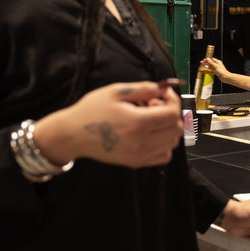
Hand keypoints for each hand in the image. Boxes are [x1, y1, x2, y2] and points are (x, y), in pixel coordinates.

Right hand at [34, 81, 182, 168]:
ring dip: (167, 128)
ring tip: (148, 119)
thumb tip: (164, 88)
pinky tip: (149, 133)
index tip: (164, 94)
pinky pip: (163, 156)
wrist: (73, 134)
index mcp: (138, 122)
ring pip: (172, 142)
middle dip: (170, 113)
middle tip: (152, 105)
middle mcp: (142, 142)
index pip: (172, 113)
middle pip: (176, 128)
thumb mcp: (116, 91)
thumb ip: (144, 88)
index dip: (172, 100)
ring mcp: (140, 155)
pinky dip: (163, 144)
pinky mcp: (136, 163)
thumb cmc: (92, 111)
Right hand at [202, 56, 230, 82]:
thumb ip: (211, 62)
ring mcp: (216, 68)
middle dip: (206, 63)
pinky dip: (208, 70)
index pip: (211, 59)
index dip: (207, 59)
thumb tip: (208, 59)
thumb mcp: (216, 66)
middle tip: (201, 63)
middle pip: (210, 63)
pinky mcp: (216, 72)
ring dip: (206, 66)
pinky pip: (211, 70)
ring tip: (202, 66)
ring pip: (210, 67)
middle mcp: (217, 65)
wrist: (225, 77)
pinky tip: (205, 71)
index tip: (203, 60)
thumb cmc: (222, 71)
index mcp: (218, 62)